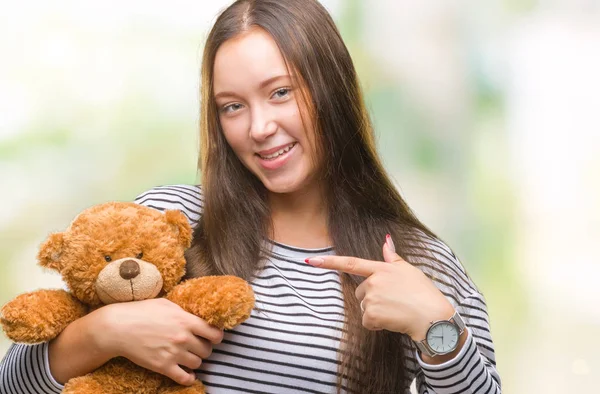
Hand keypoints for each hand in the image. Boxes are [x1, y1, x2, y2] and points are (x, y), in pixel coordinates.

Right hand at [95, 298, 223, 385]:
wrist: (118, 328)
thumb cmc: (141, 311)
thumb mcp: (166, 304)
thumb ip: (183, 312)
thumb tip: (195, 315)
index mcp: (186, 320)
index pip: (215, 333)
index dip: (217, 336)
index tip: (214, 337)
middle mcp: (183, 338)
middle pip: (207, 350)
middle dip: (205, 348)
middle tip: (198, 346)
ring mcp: (174, 353)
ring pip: (198, 363)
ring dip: (195, 361)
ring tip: (189, 357)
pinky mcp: (163, 366)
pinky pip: (184, 378)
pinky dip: (189, 378)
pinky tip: (188, 374)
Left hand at [305, 235, 454, 340]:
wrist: (433, 317)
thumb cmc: (424, 293)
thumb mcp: (410, 270)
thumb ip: (393, 257)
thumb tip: (386, 240)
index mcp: (382, 269)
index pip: (351, 263)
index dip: (330, 262)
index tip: (311, 261)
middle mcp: (374, 281)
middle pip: (360, 292)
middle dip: (372, 298)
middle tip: (394, 301)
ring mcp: (372, 298)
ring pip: (365, 308)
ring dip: (377, 312)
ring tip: (396, 311)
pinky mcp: (372, 314)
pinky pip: (368, 321)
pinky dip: (377, 324)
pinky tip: (393, 320)